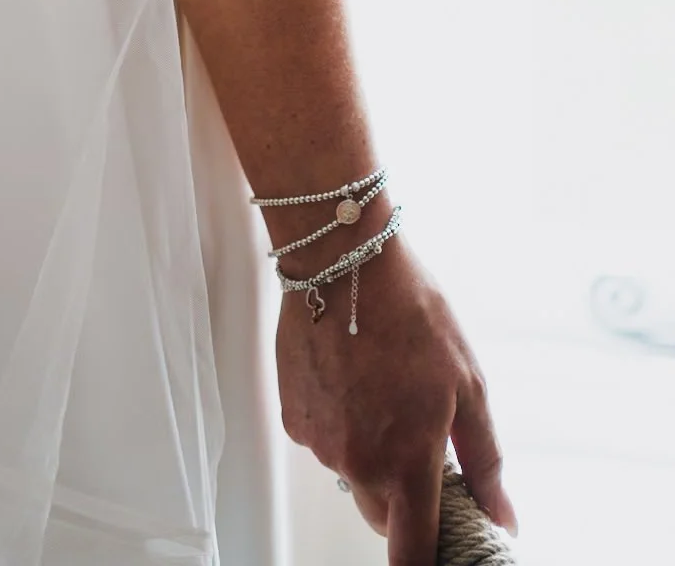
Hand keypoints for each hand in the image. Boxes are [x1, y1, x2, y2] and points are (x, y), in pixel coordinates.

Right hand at [275, 235, 516, 565]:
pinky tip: (353, 381)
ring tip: (383, 392)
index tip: (438, 554)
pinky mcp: (293, 417)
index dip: (426, 564)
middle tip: (419, 439)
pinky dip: (341, 427)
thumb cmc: (409, 311)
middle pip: (382, 515)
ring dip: (371, 455)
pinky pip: (325, 443)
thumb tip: (502, 515)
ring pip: (352, 475)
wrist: (342, 260)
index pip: (412, 554)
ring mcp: (319, 442)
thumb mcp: (468, 384)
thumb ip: (486, 462)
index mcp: (407, 461)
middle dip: (404, 494)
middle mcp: (357, 462)